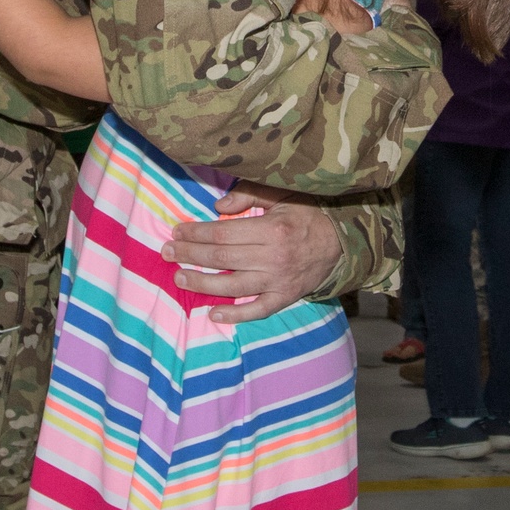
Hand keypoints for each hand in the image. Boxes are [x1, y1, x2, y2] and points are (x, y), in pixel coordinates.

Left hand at [161, 183, 342, 321]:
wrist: (343, 242)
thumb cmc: (307, 214)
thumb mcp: (282, 194)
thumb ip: (249, 195)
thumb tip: (218, 206)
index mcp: (272, 229)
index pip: (222, 232)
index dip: (195, 232)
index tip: (176, 231)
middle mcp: (274, 257)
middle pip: (222, 257)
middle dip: (189, 255)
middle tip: (166, 253)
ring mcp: (279, 281)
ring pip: (233, 286)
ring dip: (202, 283)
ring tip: (179, 278)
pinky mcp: (285, 297)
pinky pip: (258, 310)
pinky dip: (236, 314)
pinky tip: (214, 314)